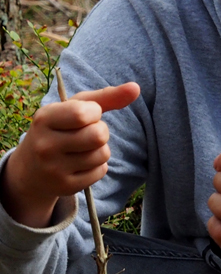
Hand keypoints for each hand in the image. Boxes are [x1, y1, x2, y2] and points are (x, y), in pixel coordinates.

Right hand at [1, 82, 140, 228]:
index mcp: (45, 119)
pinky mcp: (65, 186)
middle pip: (98, 135)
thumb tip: (135, 87)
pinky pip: (100, 171)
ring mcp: (53, 169)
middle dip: (101, 131)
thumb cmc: (60, 129)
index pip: (84, 114)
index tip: (85, 115)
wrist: (31, 169)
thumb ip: (106, 97)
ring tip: (84, 148)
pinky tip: (82, 164)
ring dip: (101, 149)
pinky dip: (98, 166)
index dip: (94, 112)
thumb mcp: (74, 108)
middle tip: (87, 133)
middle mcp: (45, 145)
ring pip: (102, 154)